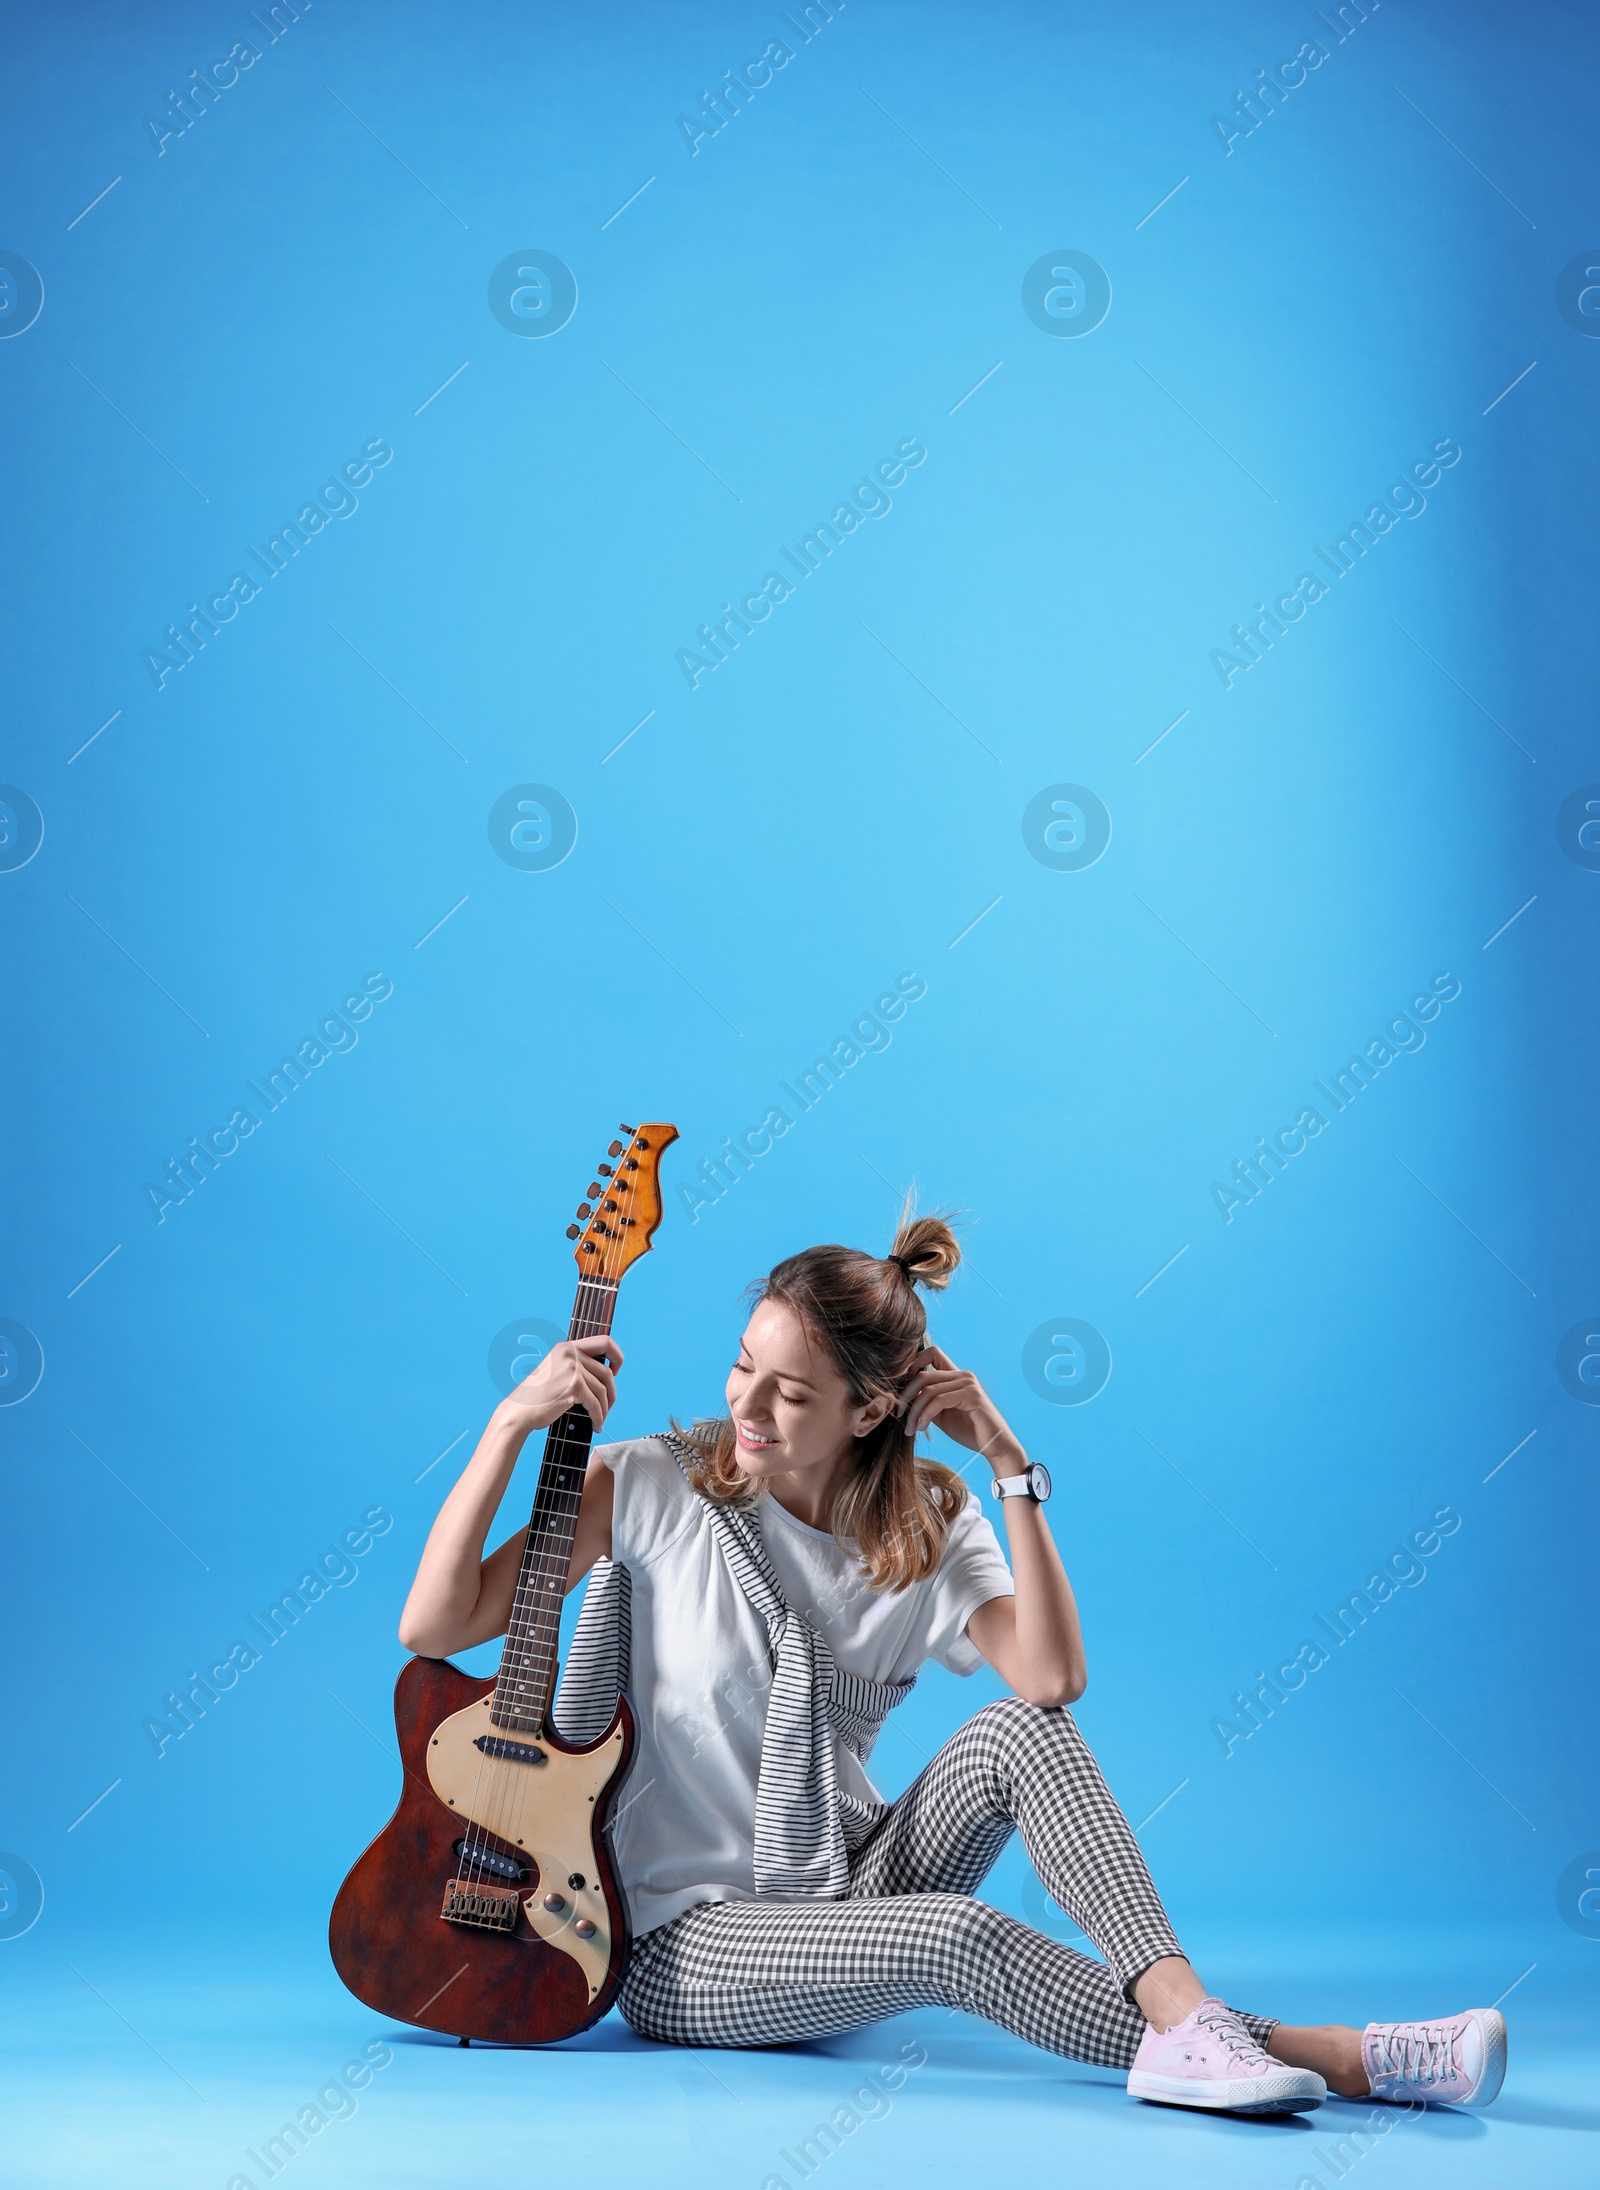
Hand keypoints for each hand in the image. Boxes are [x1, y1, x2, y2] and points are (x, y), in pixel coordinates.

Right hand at [495, 1335, 621, 1438]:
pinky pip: (595, 1403)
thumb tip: (605, 1375)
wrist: (518, 1411)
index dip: (617, 1355)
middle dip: (611, 1391)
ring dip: (605, 1408)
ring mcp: (572, 1368)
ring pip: (602, 1389)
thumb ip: (576, 1367)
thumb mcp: (556, 1372)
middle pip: (606, 1371)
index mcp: (566, 1347)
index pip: (604, 1341)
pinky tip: (596, 1425)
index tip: (616, 1370)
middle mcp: (570, 1353)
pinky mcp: (574, 1385)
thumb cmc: (535, 1398)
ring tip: (600, 1418)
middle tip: (609, 1405)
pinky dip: (599, 1416)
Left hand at [897, 1346, 1024, 1473]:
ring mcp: (968, 1384)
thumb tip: (904, 1396)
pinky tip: (921, 1428)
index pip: (932, 1353)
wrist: (994, 1446)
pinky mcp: (972, 1396)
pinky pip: (939, 1401)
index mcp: (956, 1376)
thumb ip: (926, 1402)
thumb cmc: (969, 1430)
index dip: (914, 1364)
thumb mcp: (941, 1414)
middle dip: (905, 1395)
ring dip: (914, 1411)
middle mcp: (962, 1375)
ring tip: (910, 1429)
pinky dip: (925, 1415)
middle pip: (923, 1374)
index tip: (903, 1388)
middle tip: (898, 1414)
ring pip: (928, 1390)